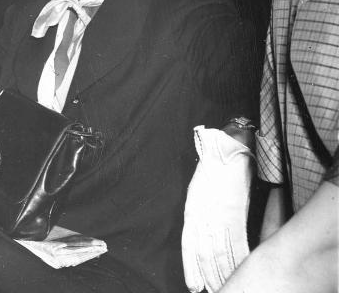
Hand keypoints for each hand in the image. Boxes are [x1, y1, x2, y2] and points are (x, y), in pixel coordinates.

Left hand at [182, 126, 252, 292]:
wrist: (226, 150)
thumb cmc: (212, 171)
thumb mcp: (196, 193)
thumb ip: (199, 214)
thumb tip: (203, 234)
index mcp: (191, 211)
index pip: (189, 245)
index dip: (191, 266)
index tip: (193, 284)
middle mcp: (202, 215)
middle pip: (202, 253)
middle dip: (205, 273)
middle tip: (205, 290)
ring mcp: (219, 214)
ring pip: (218, 250)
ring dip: (220, 270)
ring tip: (219, 286)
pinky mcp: (235, 211)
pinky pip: (235, 239)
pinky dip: (238, 256)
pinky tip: (240, 268)